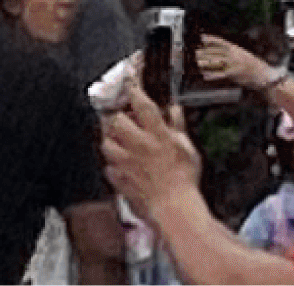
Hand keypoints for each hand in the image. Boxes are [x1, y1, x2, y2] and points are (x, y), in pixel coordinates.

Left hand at [98, 88, 206, 225]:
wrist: (172, 206)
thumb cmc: (183, 179)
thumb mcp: (187, 147)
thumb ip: (178, 126)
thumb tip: (173, 110)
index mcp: (156, 135)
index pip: (142, 105)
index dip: (134, 92)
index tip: (131, 86)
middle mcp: (137, 146)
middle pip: (116, 121)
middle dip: (115, 115)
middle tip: (119, 114)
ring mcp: (124, 162)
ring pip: (106, 143)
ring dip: (109, 138)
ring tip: (116, 137)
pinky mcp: (118, 178)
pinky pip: (108, 167)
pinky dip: (111, 163)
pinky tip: (119, 163)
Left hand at [194, 36, 277, 95]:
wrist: (262, 74)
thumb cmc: (252, 65)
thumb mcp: (242, 55)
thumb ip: (231, 54)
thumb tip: (216, 53)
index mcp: (237, 49)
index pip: (222, 42)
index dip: (211, 39)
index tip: (202, 38)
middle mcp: (235, 55)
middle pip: (217, 52)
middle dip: (205, 52)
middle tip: (196, 52)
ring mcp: (234, 64)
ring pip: (216, 62)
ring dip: (206, 63)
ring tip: (198, 63)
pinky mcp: (233, 73)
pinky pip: (220, 74)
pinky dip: (212, 75)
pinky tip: (205, 76)